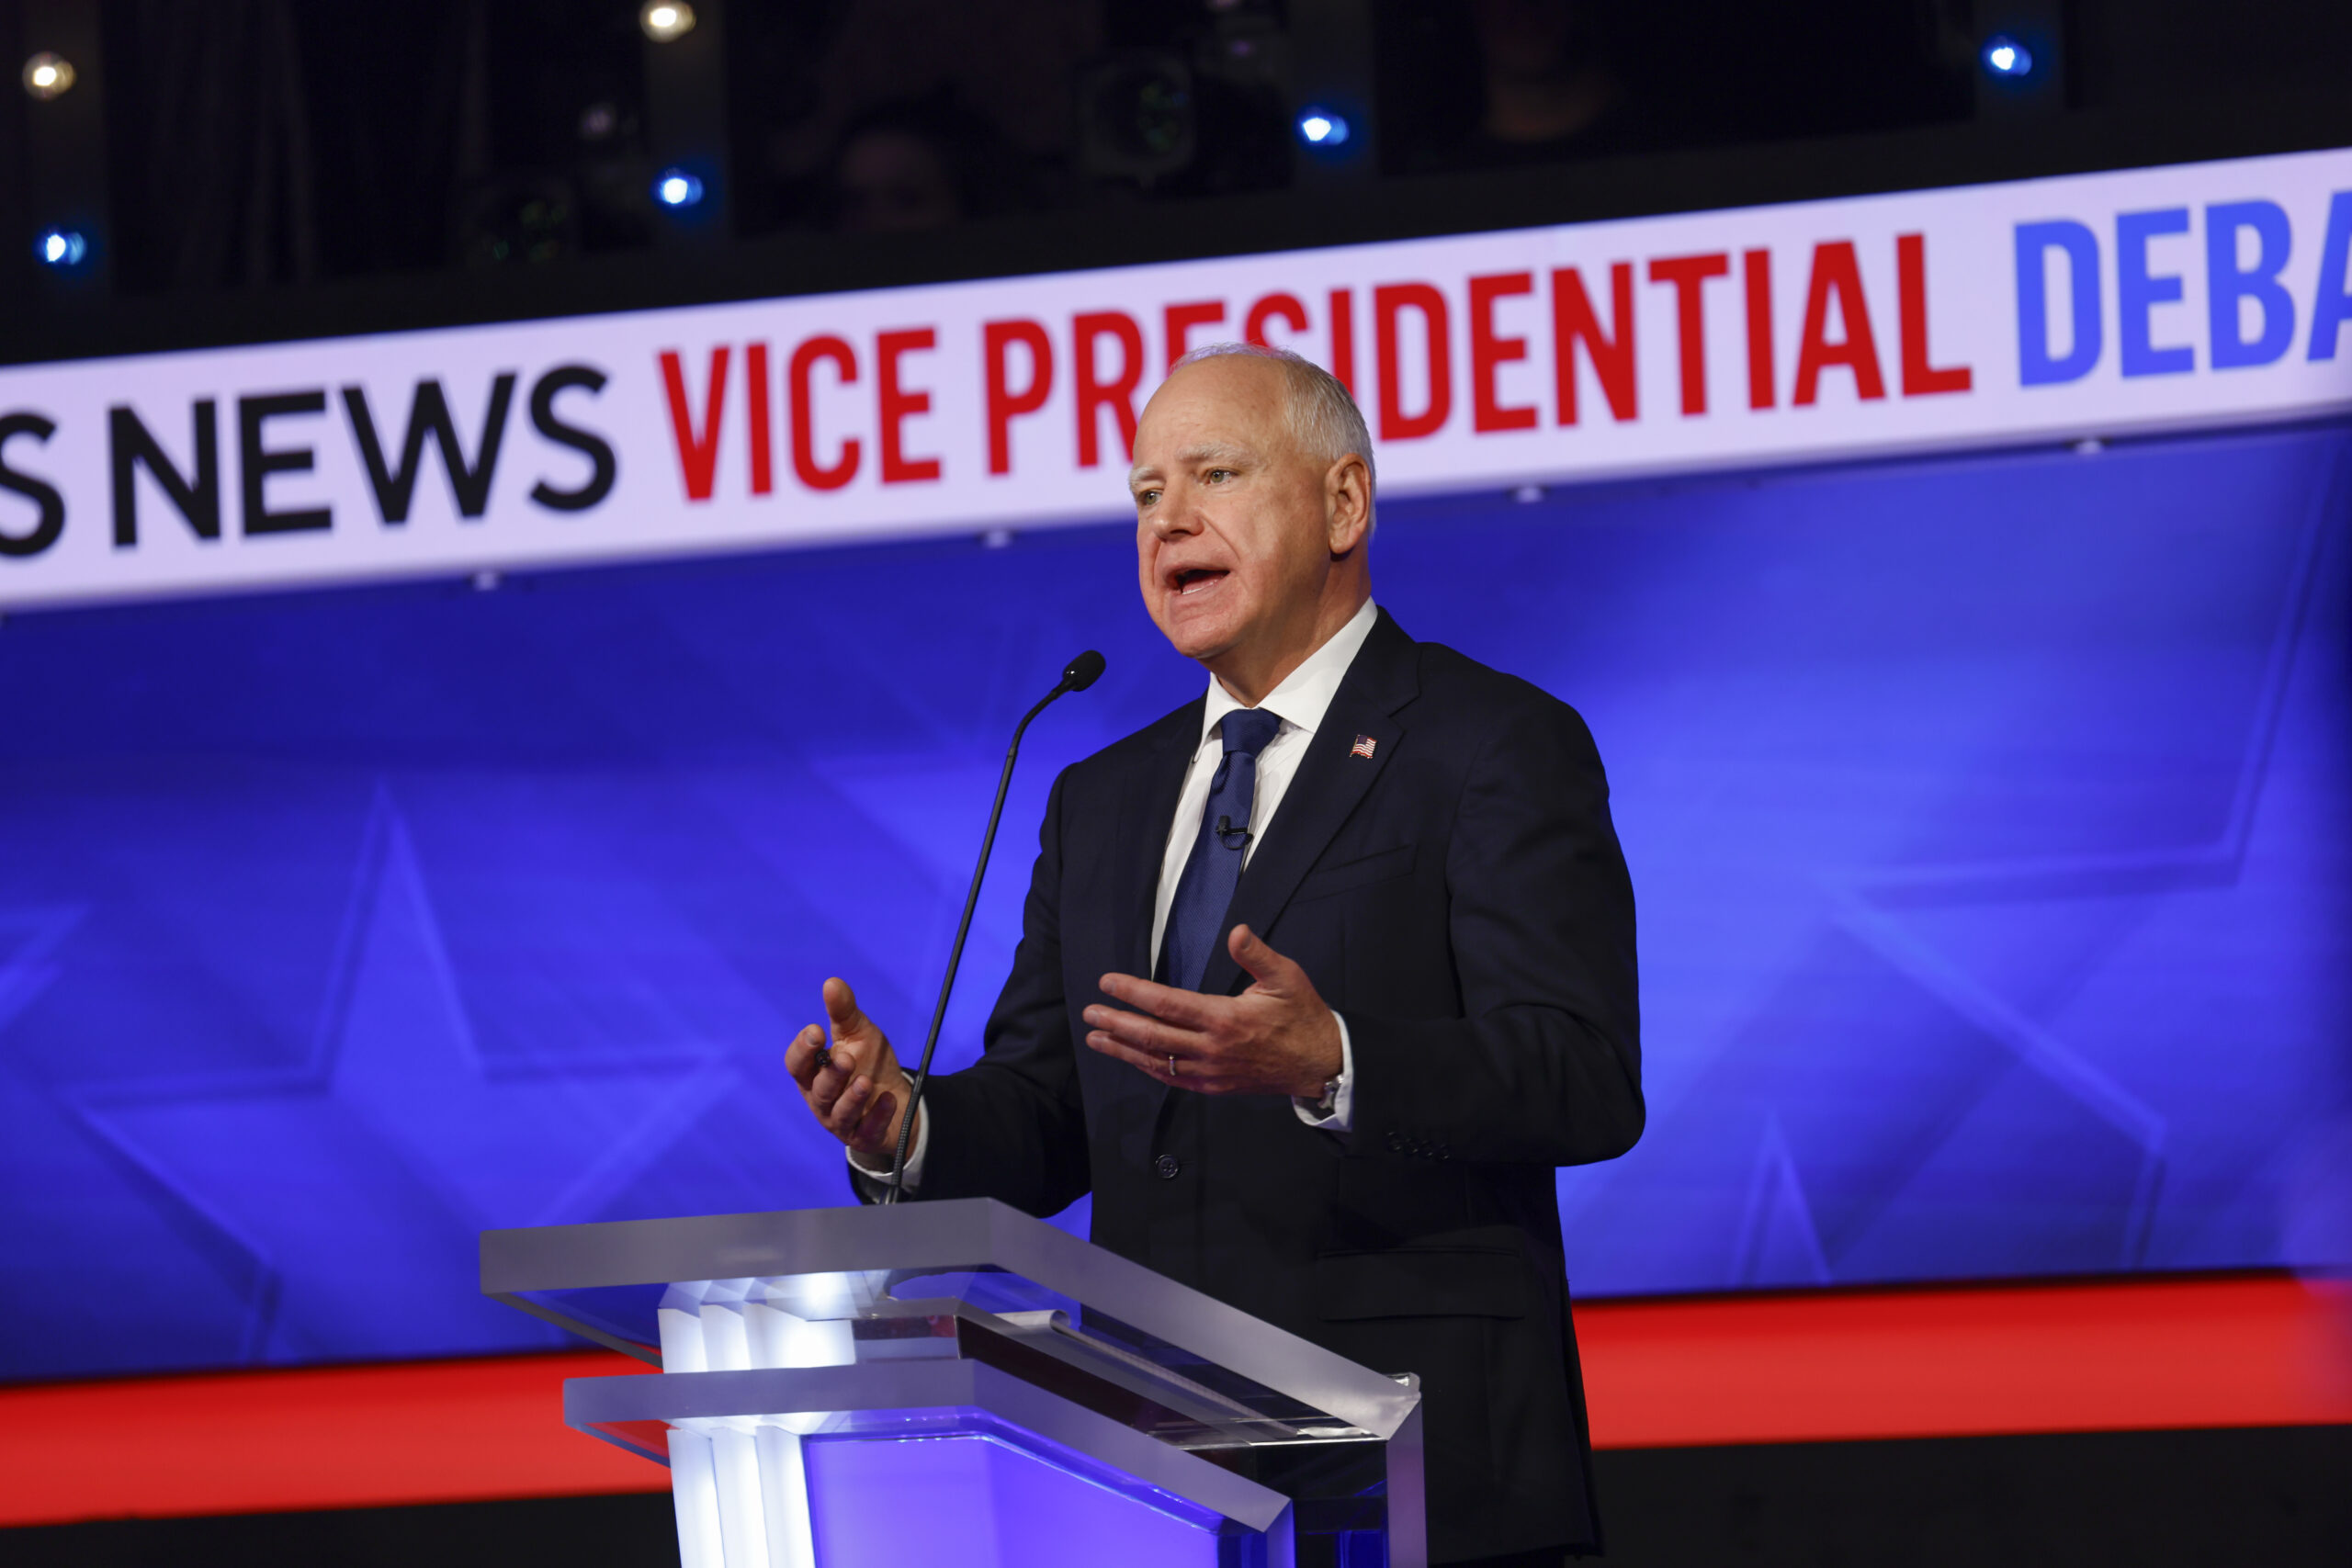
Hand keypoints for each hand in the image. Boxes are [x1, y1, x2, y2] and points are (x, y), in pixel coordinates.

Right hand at [785, 977, 915, 1156]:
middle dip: (831, 1074)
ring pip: (838, 1113)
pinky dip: (878, 1116)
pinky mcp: (863, 1136)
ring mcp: (841, 1120)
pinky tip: (888, 1099)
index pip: (796, 1064)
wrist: (897, 1098)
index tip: (817, 1031)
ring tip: (865, 1082)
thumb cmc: (868, 1062)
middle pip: (818, 1089)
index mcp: (813, 1073)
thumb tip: (832, 982)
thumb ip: (844, 1012)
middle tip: (846, 1058)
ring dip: (851, 1097)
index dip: (802, 1049)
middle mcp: (821, 1099)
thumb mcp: (858, 1034)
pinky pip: (866, 1130)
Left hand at [1083, 925, 1342, 1096]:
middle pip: (1152, 1036)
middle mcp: (1212, 1049)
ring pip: (1156, 1061)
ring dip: (1122, 1050)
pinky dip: (1147, 1068)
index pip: (1167, 1004)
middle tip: (1089, 1013)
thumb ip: (1257, 955)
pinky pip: (1172, 1078)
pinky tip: (1130, 1059)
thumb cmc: (1302, 1015)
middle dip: (1116, 1023)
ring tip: (1095, 1037)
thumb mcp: (1287, 977)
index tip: (1107, 983)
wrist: (1320, 1064)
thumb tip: (1237, 930)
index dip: (1133, 993)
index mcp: (1225, 1018)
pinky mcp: (1214, 1087)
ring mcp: (1211, 1072)